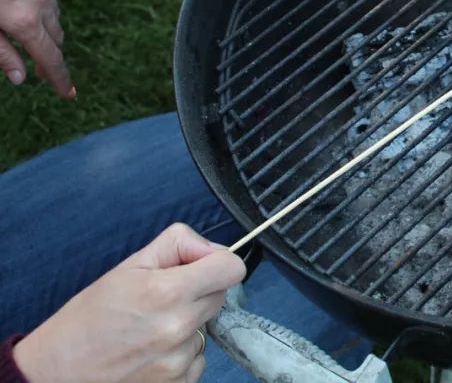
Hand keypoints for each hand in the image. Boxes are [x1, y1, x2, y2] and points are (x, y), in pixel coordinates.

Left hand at [0, 0, 72, 96]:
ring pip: (53, 10)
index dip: (59, 78)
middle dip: (49, 53)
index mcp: (24, 21)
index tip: (68, 93)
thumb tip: (20, 77)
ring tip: (30, 32)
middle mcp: (40, 0)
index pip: (49, 58)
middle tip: (41, 68)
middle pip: (55, 35)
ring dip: (45, 26)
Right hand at [13, 224, 245, 382]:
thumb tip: (211, 248)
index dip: (218, 262)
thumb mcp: (129, 266)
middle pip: (220, 296)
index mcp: (168, 292)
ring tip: (149, 329)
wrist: (57, 371)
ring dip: (188, 325)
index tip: (200, 266)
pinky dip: (180, 353)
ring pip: (206, 328)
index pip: (231, 269)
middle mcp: (179, 328)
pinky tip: (150, 351)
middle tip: (164, 296)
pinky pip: (197, 358)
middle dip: (199, 290)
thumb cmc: (88, 318)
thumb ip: (177, 245)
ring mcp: (179, 361)